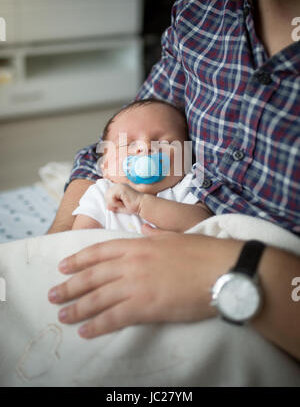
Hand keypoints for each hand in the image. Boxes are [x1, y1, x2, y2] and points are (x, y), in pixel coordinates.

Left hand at [48, 233, 240, 338]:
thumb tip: (144, 232)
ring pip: (98, 297)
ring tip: (62, 315)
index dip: (78, 260)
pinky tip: (85, 332)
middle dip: (70, 286)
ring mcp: (136, 285)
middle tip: (53, 294)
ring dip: (77, 308)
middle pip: (92, 275)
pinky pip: (114, 318)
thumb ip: (154, 237)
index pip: (99, 251)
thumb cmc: (202, 252)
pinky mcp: (146, 307)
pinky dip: (98, 325)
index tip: (63, 266)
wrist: (222, 269)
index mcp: (138, 244)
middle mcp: (131, 263)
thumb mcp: (173, 237)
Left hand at [105, 183, 142, 214]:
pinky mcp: (121, 188)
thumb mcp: (120, 207)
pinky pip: (112, 198)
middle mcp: (118, 185)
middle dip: (112, 203)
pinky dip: (117, 203)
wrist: (141, 205)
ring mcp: (119, 186)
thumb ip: (113, 206)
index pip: (107, 196)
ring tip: (124, 203)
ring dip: (115, 203)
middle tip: (123, 204)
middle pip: (106, 195)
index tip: (122, 204)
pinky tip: (124, 202)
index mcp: (118, 188)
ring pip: (108, 196)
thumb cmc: (133, 206)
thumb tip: (107, 206)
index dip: (112, 203)